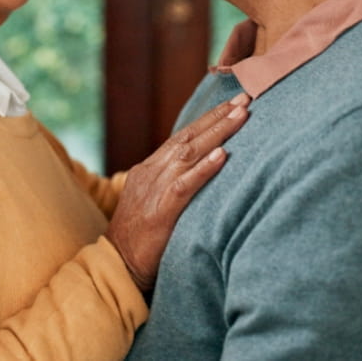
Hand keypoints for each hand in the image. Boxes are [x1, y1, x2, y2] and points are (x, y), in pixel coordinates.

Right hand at [105, 93, 249, 292]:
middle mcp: (152, 172)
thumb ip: (172, 184)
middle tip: (244, 98)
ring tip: (241, 116)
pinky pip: (185, 185)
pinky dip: (204, 169)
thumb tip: (201, 171)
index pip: (182, 137)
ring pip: (189, 153)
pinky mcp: (161, 211)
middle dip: (218, 116)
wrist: (117, 264)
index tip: (231, 104)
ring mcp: (155, 190)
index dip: (208, 119)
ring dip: (218, 132)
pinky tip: (222, 156)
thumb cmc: (140, 239)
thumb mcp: (153, 202)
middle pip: (188, 137)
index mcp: (150, 169)